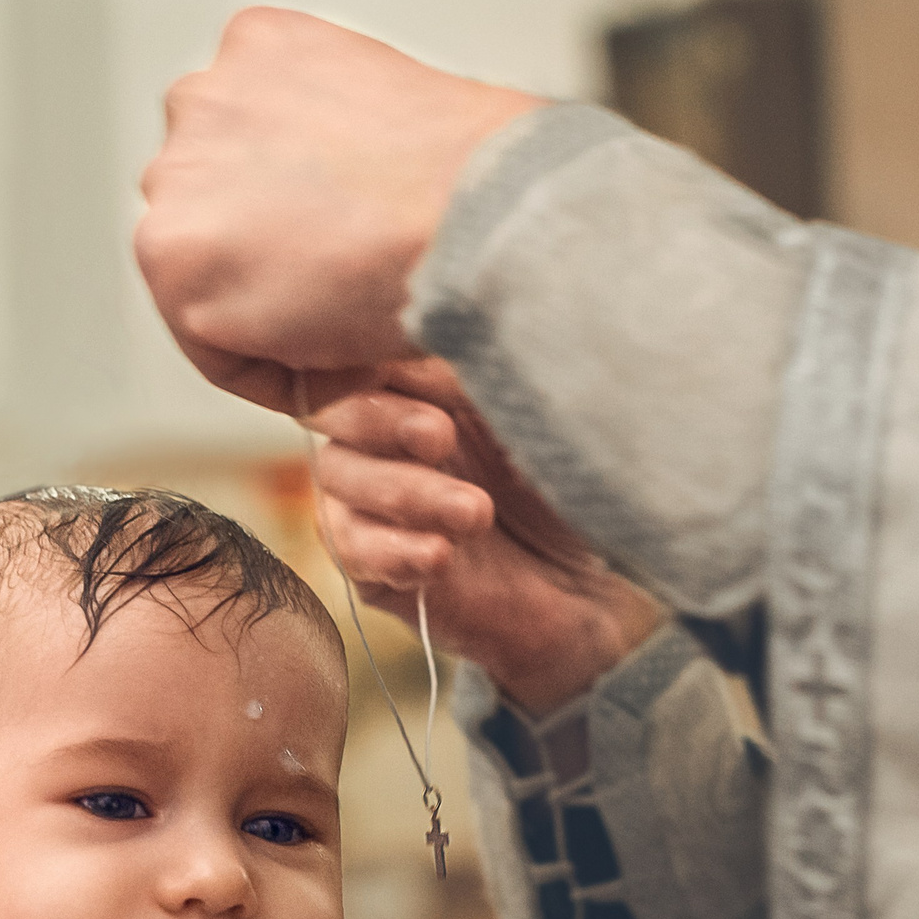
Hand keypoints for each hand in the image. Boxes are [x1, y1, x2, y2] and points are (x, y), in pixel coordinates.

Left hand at [135, 9, 544, 411]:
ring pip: (207, 279)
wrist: (483, 213)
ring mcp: (179, 174)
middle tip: (353, 307)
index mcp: (260, 45)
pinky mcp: (173, 256)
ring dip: (272, 322)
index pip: (248, 151)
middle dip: (276, 264)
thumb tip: (348, 206)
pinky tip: (346, 369)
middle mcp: (205, 96)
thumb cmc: (481, 176)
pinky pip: (216, 349)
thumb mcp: (399, 116)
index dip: (303, 224)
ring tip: (356, 343)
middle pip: (214, 209)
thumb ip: (345, 148)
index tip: (350, 266)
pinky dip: (276, 377)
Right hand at [310, 359, 661, 713]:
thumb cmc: (565, 490)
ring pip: (340, 477)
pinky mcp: (368, 563)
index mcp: (416, 383)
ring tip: (475, 515)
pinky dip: (393, 551)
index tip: (425, 370)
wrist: (583, 590)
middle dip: (382, 420)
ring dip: (405, 494)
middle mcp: (380, 434)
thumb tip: (445, 328)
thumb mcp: (534, 421)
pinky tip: (441, 556)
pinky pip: (350, 548)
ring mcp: (366, 498)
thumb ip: (485, 377)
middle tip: (441, 438)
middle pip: (335, 408)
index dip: (374, 358)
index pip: (365, 354)